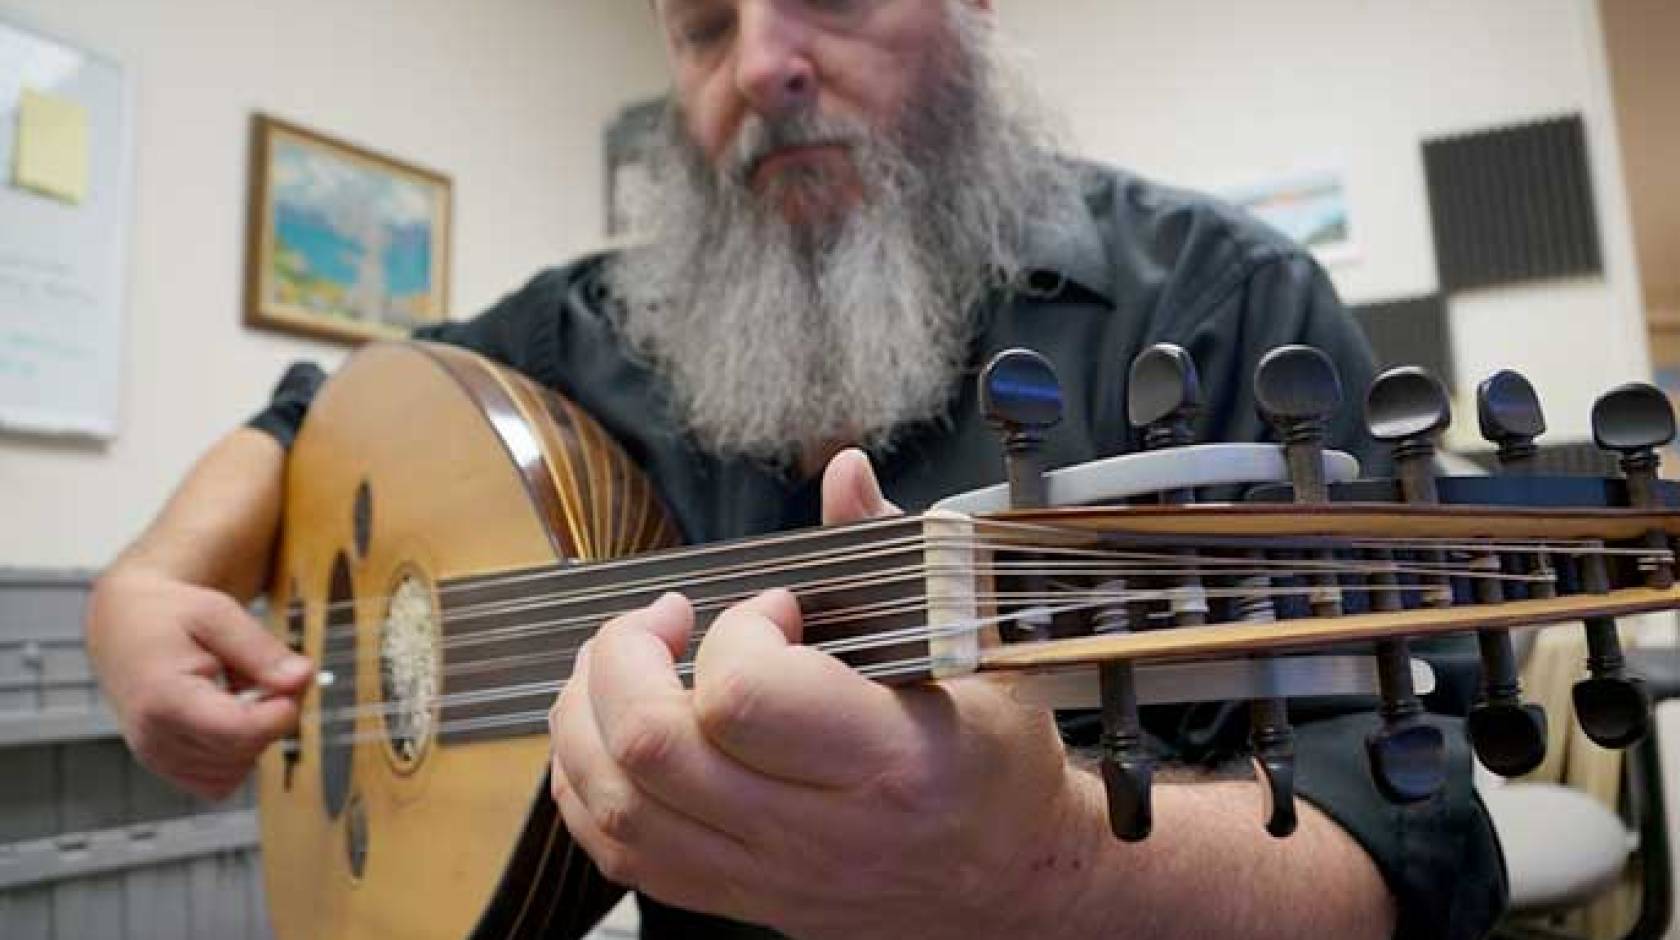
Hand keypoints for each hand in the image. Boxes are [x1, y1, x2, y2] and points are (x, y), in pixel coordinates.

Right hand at [86, 568, 312, 799]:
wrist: (124, 627)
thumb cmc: (167, 617)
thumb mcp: (217, 612)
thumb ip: (260, 649)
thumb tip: (301, 678)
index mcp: (163, 698)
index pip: (239, 731)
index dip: (280, 712)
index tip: (292, 683)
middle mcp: (154, 737)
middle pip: (245, 750)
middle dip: (271, 716)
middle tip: (266, 674)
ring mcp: (157, 758)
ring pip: (238, 770)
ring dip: (254, 735)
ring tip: (237, 692)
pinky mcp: (166, 768)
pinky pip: (222, 781)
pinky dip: (236, 754)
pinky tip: (229, 715)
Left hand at [548, 450, 1086, 936]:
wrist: (1015, 880)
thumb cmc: (996, 767)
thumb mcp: (971, 650)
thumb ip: (894, 554)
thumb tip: (846, 475)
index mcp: (888, 762)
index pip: (743, 698)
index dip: (734, 629)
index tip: (771, 609)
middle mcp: (818, 832)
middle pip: (652, 748)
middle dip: (623, 657)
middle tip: (661, 622)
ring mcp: (768, 874)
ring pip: (616, 803)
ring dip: (588, 716)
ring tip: (621, 665)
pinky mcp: (737, 896)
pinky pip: (622, 853)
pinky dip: (590, 784)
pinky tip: (610, 734)